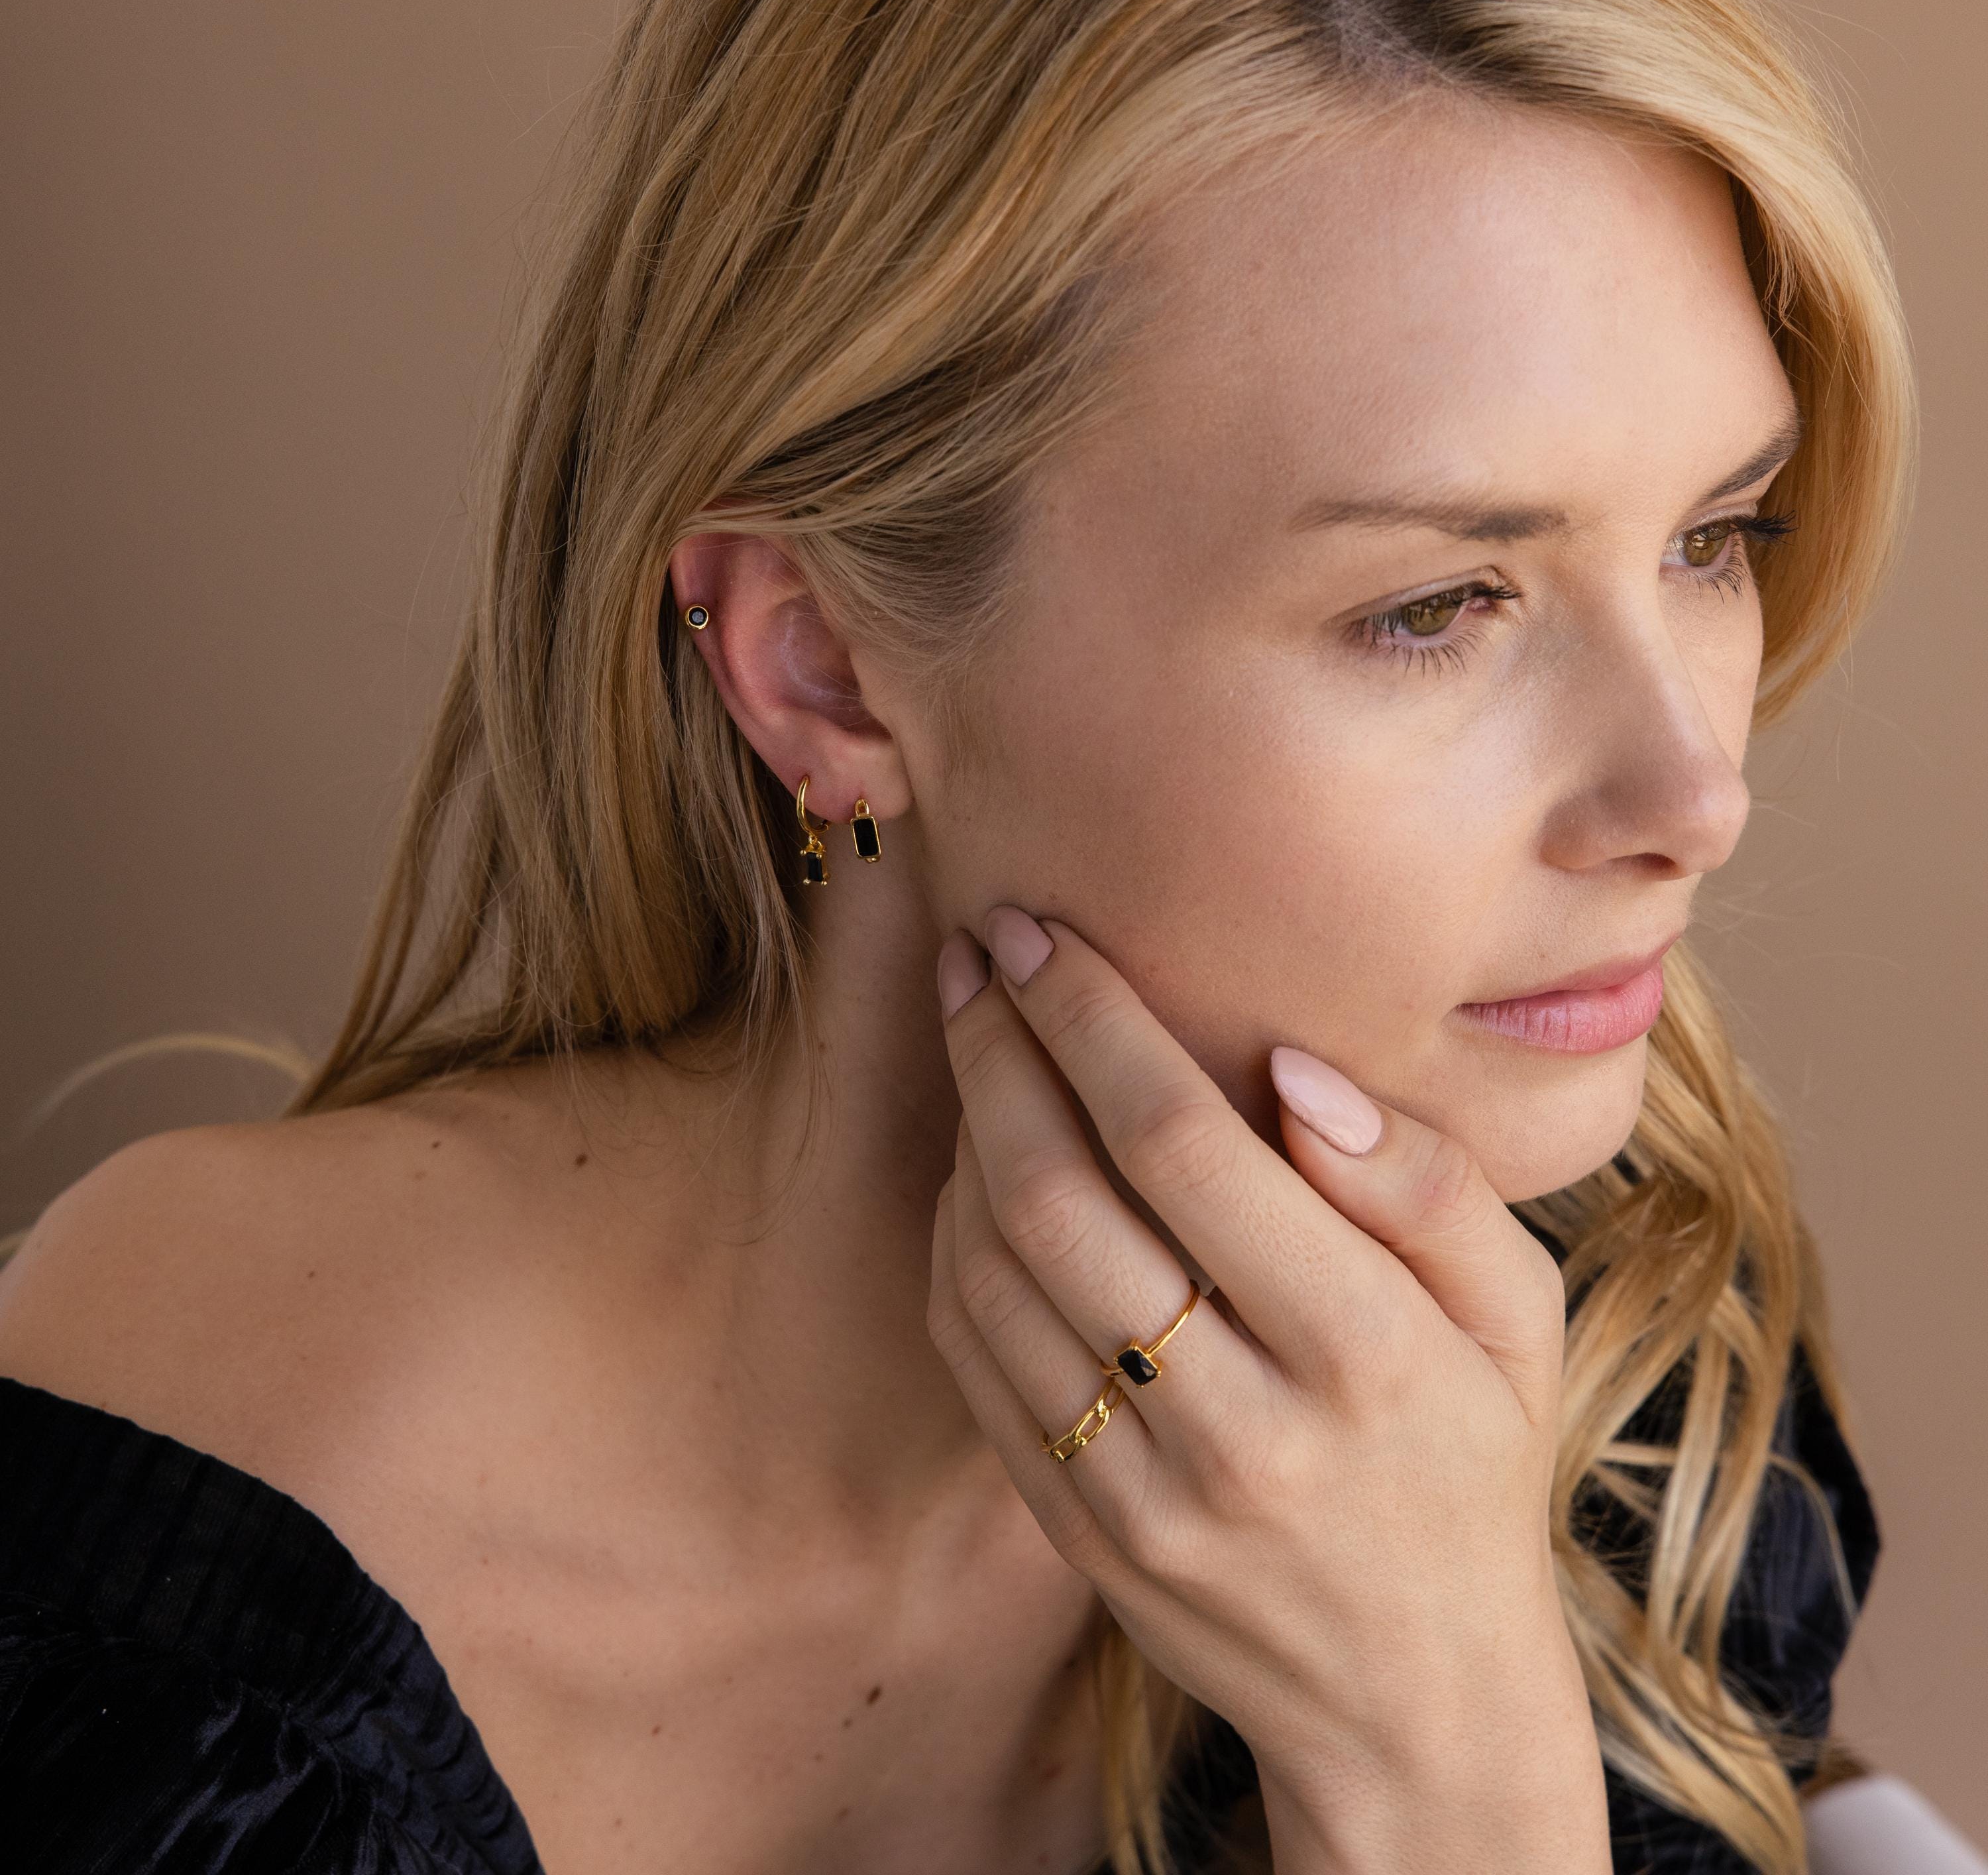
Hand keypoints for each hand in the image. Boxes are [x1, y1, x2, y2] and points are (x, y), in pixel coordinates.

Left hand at [927, 907, 1610, 1874]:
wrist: (1417, 1702)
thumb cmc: (1475, 1467)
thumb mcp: (1518, 1318)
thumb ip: (1427, 1186)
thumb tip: (1295, 1069)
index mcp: (1365, 1349)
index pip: (1181, 1143)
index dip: (1091, 1019)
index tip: (1040, 934)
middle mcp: (1241, 1423)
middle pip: (1059, 1194)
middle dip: (997, 1049)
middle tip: (971, 955)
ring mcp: (1142, 1491)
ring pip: (993, 1272)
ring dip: (963, 1135)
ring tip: (975, 1044)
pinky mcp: (1078, 1532)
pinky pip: (975, 1360)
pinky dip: (951, 1245)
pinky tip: (972, 1172)